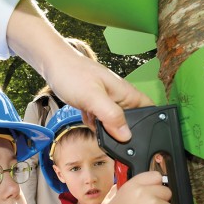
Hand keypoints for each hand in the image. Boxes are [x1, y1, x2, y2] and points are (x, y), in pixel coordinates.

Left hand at [7, 0, 152, 141]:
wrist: (52, 63)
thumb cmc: (72, 73)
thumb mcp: (93, 97)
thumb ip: (111, 116)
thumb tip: (127, 136)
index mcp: (126, 93)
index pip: (150, 110)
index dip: (151, 124)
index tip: (143, 140)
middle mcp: (120, 97)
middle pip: (132, 121)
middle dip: (123, 132)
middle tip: (110, 136)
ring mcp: (108, 100)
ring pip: (115, 122)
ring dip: (106, 128)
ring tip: (94, 121)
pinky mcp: (96, 104)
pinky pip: (101, 120)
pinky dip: (94, 123)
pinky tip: (86, 117)